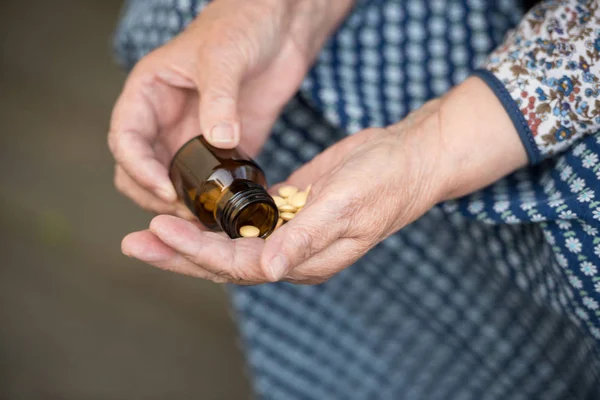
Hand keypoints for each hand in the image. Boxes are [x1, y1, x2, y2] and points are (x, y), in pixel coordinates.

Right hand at [108, 0, 353, 216]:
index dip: (137, 168)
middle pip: (139, 168)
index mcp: (149, 93)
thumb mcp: (225, 57)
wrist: (280, 28)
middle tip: (183, 213)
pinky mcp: (222, 149)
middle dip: (153, 194)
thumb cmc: (242, 25)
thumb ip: (219, 98)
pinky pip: (208, 181)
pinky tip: (226, 210)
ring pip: (171, 181)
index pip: (125, 138)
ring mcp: (192, 136)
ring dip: (181, 204)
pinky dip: (211, 199)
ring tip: (204, 219)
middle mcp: (165, 120)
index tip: (164, 189)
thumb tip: (218, 140)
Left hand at [121, 77, 528, 283]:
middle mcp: (292, 253)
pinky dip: (214, 219)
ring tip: (148, 232)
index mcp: (305, 260)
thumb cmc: (384, 183)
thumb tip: (267, 267)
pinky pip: (243, 222)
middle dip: (179, 254)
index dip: (199, 251)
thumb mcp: (347, 206)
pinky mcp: (287, 210)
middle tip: (132, 245)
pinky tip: (191, 211)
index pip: (241, 265)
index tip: (161, 230)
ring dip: (189, 238)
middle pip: (225, 262)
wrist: (406, 159)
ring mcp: (288, 234)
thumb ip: (306, 238)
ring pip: (229, 243)